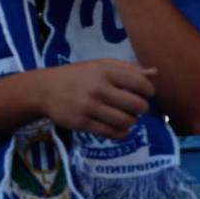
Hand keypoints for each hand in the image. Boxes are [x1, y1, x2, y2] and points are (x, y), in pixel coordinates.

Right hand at [40, 59, 155, 138]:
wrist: (44, 89)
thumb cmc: (77, 76)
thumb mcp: (100, 65)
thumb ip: (128, 69)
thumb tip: (155, 73)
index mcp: (105, 71)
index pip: (141, 84)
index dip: (148, 91)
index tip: (142, 93)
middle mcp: (98, 88)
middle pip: (137, 106)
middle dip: (141, 109)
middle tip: (134, 107)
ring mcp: (89, 107)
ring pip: (126, 121)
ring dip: (131, 122)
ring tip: (125, 117)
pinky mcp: (82, 123)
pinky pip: (112, 133)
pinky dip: (121, 133)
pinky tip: (118, 128)